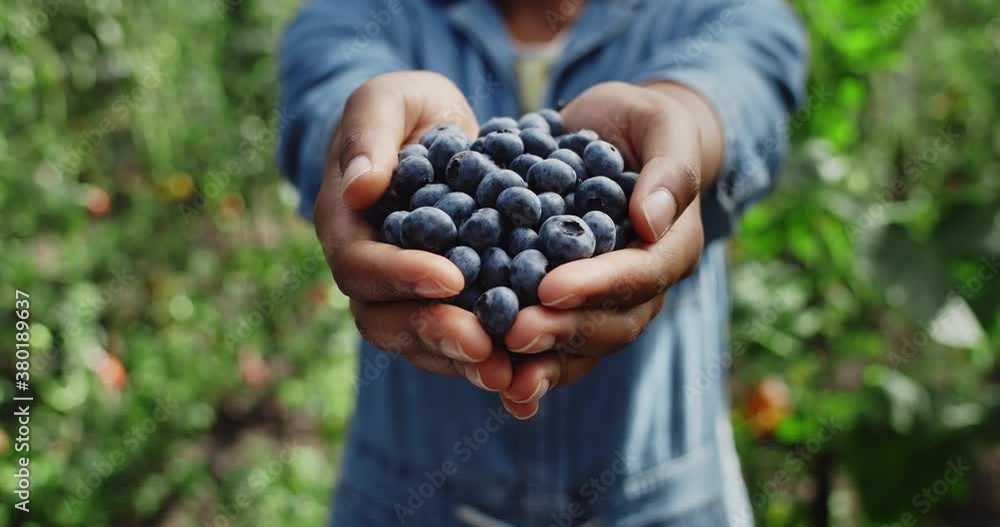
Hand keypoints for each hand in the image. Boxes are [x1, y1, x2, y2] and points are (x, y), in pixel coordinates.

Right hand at [314, 71, 511, 390]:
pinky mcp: (445, 308)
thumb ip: (368, 134)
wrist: (443, 134)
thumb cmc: (410, 110)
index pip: (360, 264)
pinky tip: (528, 370)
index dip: (401, 276)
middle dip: (433, 333)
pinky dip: (489, 358)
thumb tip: (358, 188)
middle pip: (385, 320)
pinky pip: (458, 343)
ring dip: (462, 361)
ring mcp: (403, 296)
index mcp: (345, 226)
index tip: (451, 278)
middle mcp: (369, 272)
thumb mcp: (390, 99)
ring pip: (421, 344)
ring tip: (509, 372)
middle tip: (482, 345)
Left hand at [498, 81, 722, 417]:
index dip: (598, 284)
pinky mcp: (571, 307)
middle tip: (515, 334)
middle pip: (611, 323)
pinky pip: (555, 346)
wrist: (615, 136)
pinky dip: (528, 368)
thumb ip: (668, 169)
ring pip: (583, 347)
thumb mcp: (661, 124)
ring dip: (544, 364)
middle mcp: (643, 287)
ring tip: (501, 378)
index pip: (641, 274)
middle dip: (564, 331)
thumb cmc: (642, 123)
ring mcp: (607, 304)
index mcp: (671, 247)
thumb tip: (651, 220)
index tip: (551, 287)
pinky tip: (495, 387)